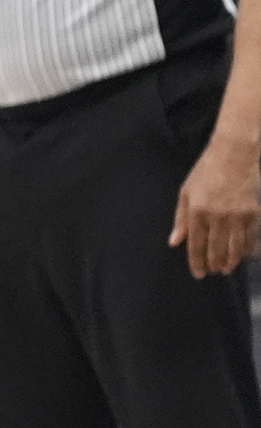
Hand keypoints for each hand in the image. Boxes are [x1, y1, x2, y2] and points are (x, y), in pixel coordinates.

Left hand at [171, 134, 260, 278]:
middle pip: (216, 250)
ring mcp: (237, 215)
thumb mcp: (186, 193)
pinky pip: (251, 237)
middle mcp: (217, 216)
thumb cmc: (206, 172)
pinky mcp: (253, 212)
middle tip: (214, 271)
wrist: (234, 154)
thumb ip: (181, 220)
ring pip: (235, 247)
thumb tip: (174, 242)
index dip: (197, 262)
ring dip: (231, 261)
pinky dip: (247, 249)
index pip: (196, 245)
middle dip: (214, 264)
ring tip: (227, 268)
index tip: (199, 274)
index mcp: (197, 212)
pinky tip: (244, 255)